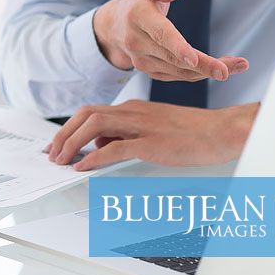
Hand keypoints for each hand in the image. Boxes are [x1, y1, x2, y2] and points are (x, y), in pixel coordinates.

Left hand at [44, 99, 259, 170]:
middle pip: (86, 114)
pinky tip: (83, 166)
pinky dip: (94, 157)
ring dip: (72, 142)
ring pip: (95, 125)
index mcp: (132, 108)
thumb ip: (126, 134)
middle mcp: (132, 112)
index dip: (69, 127)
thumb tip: (99, 146)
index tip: (56, 144)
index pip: (91, 112)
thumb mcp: (152, 129)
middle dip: (64, 133)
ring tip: (61, 160)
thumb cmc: (192, 133)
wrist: (222, 131)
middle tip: (52, 154)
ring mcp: (142, 125)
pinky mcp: (152, 142)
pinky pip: (115, 147)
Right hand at [94, 0, 247, 81]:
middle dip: (203, 64)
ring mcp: (142, 60)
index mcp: (137, 17)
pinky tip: (222, 67)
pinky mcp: (150, 72)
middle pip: (173, 57)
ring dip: (209, 70)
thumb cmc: (138, 1)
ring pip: (179, 70)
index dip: (177, 46)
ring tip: (239, 64)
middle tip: (228, 69)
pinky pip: (179, 75)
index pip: (160, 33)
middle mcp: (137, 42)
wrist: (115, 27)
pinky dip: (201, 74)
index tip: (194, 58)